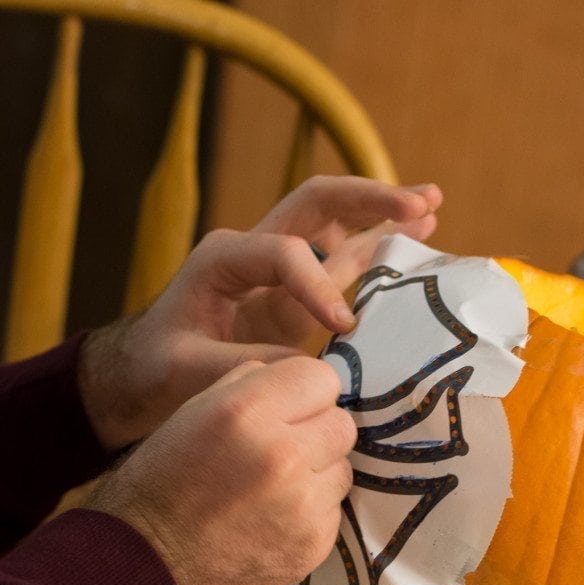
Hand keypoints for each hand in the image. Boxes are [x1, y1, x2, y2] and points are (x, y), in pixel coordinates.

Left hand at [78, 175, 441, 451]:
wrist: (142, 375)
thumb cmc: (155, 368)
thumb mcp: (188, 370)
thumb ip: (245, 365)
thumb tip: (310, 369)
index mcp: (223, 258)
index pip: (287, 253)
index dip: (319, 285)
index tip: (344, 328)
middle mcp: (253, 252)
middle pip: (318, 204)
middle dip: (369, 199)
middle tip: (420, 203)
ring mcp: (277, 273)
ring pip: (335, 227)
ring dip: (381, 214)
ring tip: (431, 206)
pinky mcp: (293, 298)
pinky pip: (340, 265)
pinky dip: (376, 253)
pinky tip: (414, 244)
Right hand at [87, 356, 355, 584]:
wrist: (142, 575)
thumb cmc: (156, 488)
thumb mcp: (188, 417)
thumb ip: (244, 387)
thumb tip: (287, 377)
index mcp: (246, 413)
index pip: (320, 377)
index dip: (302, 392)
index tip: (285, 409)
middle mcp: (283, 455)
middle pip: (341, 424)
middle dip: (315, 433)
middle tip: (281, 450)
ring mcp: (304, 505)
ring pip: (342, 469)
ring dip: (317, 473)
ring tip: (272, 490)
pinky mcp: (314, 545)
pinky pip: (332, 511)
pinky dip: (311, 513)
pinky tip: (272, 522)